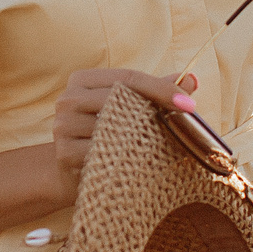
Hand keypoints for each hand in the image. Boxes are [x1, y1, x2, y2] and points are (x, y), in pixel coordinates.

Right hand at [50, 67, 197, 203]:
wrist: (71, 174)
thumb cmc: (107, 135)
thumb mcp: (129, 109)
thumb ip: (156, 93)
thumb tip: (190, 78)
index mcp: (83, 80)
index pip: (127, 77)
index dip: (160, 88)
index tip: (189, 102)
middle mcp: (67, 99)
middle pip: (119, 97)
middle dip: (156, 109)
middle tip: (186, 122)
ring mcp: (62, 126)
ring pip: (114, 126)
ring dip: (143, 136)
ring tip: (164, 144)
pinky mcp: (64, 153)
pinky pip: (105, 152)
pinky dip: (126, 157)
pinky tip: (140, 163)